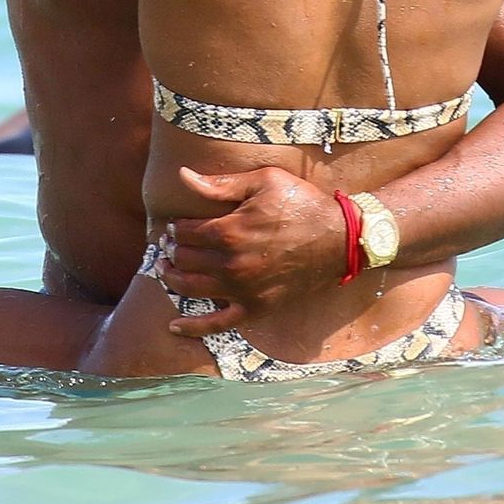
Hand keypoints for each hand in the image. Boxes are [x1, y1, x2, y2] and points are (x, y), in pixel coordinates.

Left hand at [158, 165, 344, 338]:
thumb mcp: (264, 182)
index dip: (176, 227)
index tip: (175, 225)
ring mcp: (242, 290)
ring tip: (164, 270)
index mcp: (230, 232)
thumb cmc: (302, 205)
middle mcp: (231, 264)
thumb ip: (221, 184)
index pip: (186, 232)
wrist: (339, 240)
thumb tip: (183, 176)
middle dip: (172, 250)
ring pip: (192, 288)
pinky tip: (174, 327)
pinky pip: (218, 324)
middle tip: (168, 244)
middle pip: (185, 259)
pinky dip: (193, 327)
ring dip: (172, 279)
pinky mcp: (255, 308)